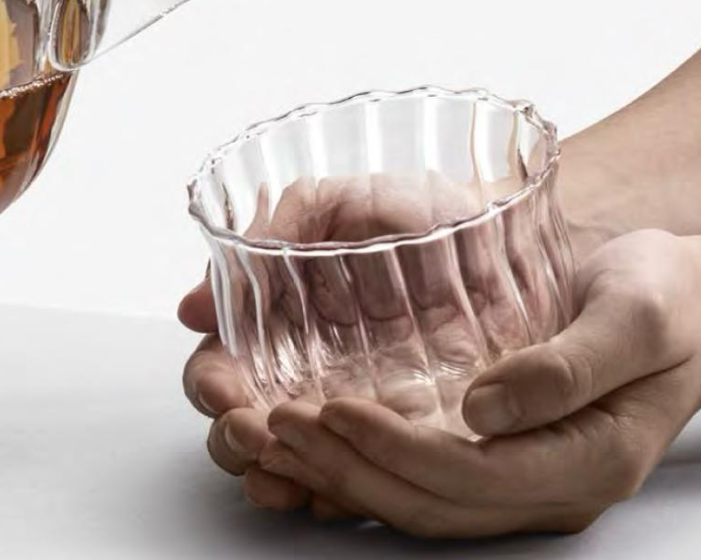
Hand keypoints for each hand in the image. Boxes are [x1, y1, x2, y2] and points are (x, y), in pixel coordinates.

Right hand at [178, 171, 477, 515]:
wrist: (506, 229)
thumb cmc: (418, 209)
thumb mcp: (340, 204)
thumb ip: (275, 234)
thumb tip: (194, 305)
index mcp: (281, 318)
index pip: (223, 366)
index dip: (212, 385)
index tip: (222, 392)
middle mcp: (309, 370)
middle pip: (246, 426)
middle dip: (237, 440)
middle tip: (255, 435)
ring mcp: (358, 407)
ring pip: (297, 461)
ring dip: (281, 474)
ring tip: (288, 473)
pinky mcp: (410, 433)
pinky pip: (368, 479)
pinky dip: (342, 495)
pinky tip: (335, 495)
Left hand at [259, 229, 700, 536]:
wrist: (687, 295)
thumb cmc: (668, 296)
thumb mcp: (636, 315)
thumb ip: (571, 365)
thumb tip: (485, 408)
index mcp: (585, 460)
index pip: (466, 478)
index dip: (390, 450)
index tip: (329, 408)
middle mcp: (546, 484)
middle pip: (425, 502)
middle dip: (339, 467)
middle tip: (265, 424)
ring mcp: (520, 475)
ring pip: (413, 498)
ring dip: (334, 470)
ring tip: (265, 431)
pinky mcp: (498, 452)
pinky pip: (419, 475)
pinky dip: (359, 461)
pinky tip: (312, 434)